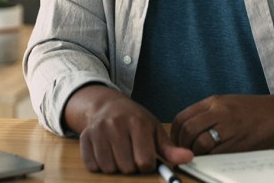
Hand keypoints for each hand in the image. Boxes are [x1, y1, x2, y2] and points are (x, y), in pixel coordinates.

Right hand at [70, 86, 192, 173]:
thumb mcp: (154, 129)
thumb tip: (188, 158)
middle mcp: (116, 125)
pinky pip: (93, 166)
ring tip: (119, 153)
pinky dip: (100, 165)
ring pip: (109, 168)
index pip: (144, 161)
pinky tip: (106, 153)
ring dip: (116, 166)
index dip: (147, 164)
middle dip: (131, 166)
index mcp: (137, 123)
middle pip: (126, 167)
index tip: (146, 157)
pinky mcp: (85, 137)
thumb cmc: (134, 120)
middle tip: (131, 154)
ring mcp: (98, 131)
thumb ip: (170, 148)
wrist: (107, 105)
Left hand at [170, 93, 273, 154]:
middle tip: (184, 151)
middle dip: (182, 144)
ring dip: (195, 153)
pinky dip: (209, 158)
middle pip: (188, 130)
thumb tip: (187, 129)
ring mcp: (229, 127)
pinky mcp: (238, 143)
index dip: (175, 133)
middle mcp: (219, 112)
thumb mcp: (226, 102)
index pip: (183, 117)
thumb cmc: (252, 110)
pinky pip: (216, 153)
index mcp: (214, 101)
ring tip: (197, 155)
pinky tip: (211, 157)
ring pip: (200, 143)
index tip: (176, 140)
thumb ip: (207, 112)